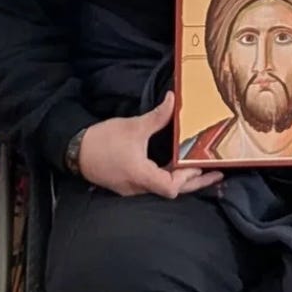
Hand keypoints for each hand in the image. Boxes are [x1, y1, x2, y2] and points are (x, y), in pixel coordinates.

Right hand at [78, 93, 220, 198]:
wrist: (74, 150)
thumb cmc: (103, 140)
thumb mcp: (133, 126)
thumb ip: (157, 116)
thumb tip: (174, 99)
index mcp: (141, 175)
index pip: (171, 187)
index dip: (187, 178)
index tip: (200, 165)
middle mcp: (138, 187)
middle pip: (173, 191)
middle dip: (196, 182)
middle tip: (217, 174)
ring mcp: (132, 188)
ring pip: (163, 189)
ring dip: (182, 180)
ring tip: (201, 170)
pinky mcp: (128, 185)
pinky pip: (153, 185)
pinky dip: (168, 178)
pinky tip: (176, 168)